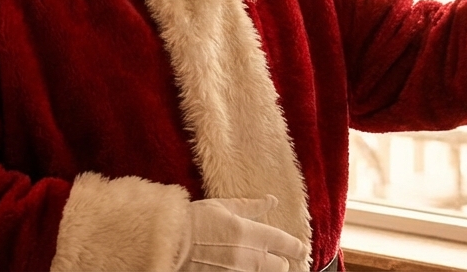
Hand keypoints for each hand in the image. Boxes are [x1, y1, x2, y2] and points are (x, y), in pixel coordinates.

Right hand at [179, 195, 306, 271]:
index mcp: (248, 233)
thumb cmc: (192, 221)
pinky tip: (238, 268)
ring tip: (252, 263)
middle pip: (279, 267)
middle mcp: (247, 257)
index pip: (283, 243)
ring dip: (261, 270)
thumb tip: (272, 201)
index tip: (301, 248)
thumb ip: (251, 207)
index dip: (295, 247)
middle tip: (274, 260)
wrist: (165, 243)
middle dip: (278, 263)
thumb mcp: (222, 207)